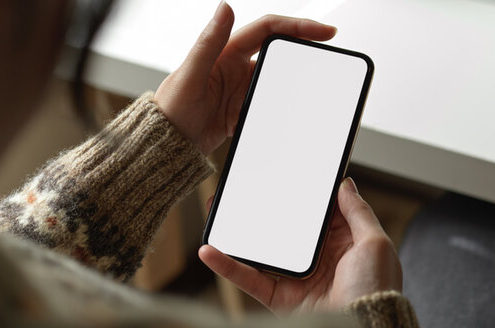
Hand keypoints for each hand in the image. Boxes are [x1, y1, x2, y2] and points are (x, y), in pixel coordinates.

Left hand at [154, 3, 336, 154]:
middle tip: (331, 57)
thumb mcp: (190, 75)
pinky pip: (269, 105)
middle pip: (279, 52)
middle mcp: (235, 66)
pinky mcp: (242, 110)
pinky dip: (281, 110)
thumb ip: (209, 42)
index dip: (299, 26)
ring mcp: (240, 89)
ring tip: (316, 90)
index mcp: (225, 51)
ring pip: (277, 80)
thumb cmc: (169, 110)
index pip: (269, 29)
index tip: (325, 31)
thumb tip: (225, 7)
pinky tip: (292, 116)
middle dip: (305, 51)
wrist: (164, 147)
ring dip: (295, 84)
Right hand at [199, 178, 402, 312]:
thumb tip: (345, 183)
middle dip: (264, 210)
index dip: (303, 195)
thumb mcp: (375, 241)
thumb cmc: (378, 288)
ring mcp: (297, 278)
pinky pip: (249, 278)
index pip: (318, 214)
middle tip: (244, 188)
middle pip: (285, 229)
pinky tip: (210, 249)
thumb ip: (358, 211)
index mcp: (343, 243)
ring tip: (218, 212)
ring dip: (238, 234)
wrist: (367, 327)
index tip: (286, 174)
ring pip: (262, 251)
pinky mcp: (280, 298)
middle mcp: (319, 259)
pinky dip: (227, 265)